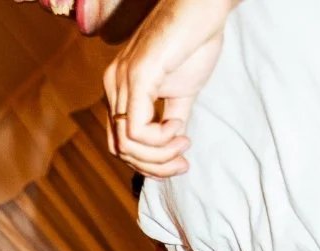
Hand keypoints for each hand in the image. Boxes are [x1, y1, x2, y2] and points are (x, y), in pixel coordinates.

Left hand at [104, 0, 235, 178]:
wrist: (206, 5)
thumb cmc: (196, 41)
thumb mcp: (182, 92)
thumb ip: (171, 119)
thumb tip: (172, 146)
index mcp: (120, 89)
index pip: (121, 142)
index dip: (148, 163)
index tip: (180, 161)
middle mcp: (113, 85)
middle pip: (120, 150)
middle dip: (153, 166)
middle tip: (182, 162)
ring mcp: (121, 79)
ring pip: (126, 145)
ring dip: (158, 156)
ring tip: (183, 144)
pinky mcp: (137, 75)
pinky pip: (135, 130)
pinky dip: (158, 141)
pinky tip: (177, 131)